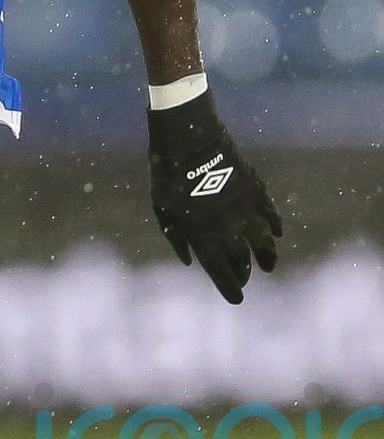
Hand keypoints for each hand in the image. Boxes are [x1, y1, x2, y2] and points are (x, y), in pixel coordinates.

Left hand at [147, 90, 282, 303]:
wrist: (189, 139)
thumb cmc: (167, 176)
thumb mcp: (161, 210)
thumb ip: (176, 237)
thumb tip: (190, 261)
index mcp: (200, 235)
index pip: (220, 271)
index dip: (230, 288)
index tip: (237, 299)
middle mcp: (226, 227)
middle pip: (242, 260)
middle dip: (245, 273)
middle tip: (247, 277)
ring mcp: (244, 209)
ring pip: (263, 242)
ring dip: (267, 256)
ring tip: (269, 265)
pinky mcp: (256, 191)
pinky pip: (271, 215)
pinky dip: (275, 227)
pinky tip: (276, 234)